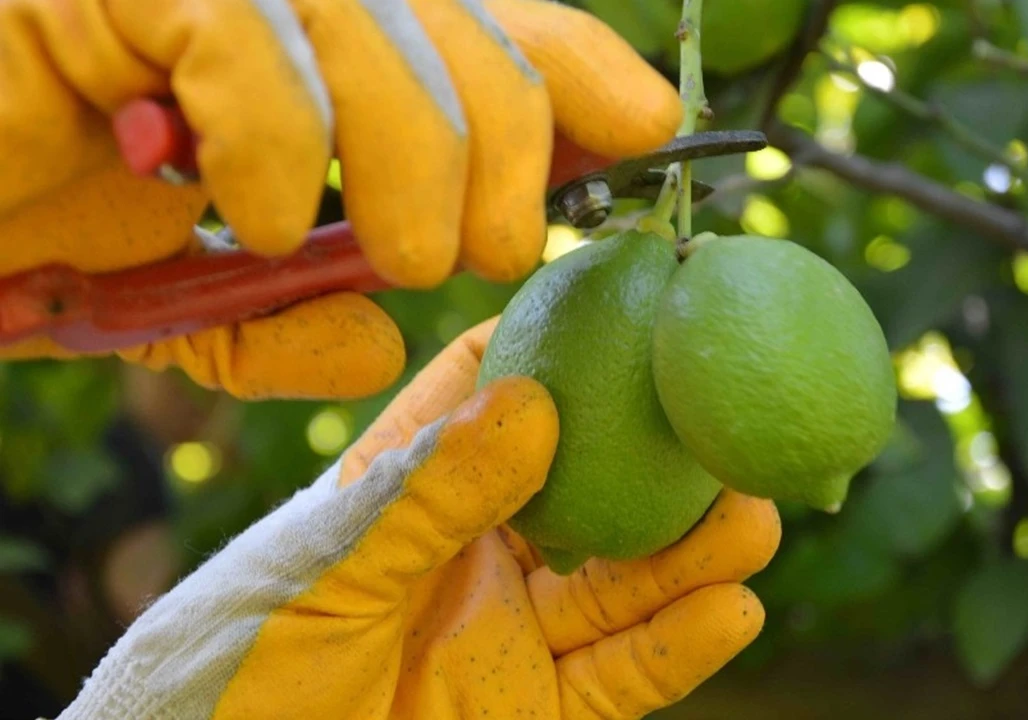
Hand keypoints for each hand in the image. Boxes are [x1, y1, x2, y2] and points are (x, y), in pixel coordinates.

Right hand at [0, 0, 680, 399]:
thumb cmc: (50, 237)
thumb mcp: (205, 298)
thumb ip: (294, 317)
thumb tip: (381, 343)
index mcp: (326, 43)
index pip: (493, 28)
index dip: (580, 72)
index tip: (649, 128)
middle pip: (474, 49)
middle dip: (505, 171)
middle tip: (467, 252)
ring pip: (391, 52)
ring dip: (412, 185)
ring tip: (385, 253)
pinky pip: (257, 55)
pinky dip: (278, 160)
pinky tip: (248, 213)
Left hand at [56, 318, 780, 719]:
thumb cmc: (235, 671)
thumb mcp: (323, 574)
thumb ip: (426, 497)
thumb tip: (531, 400)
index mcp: (407, 494)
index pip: (485, 395)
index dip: (551, 341)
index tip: (628, 300)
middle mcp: (471, 553)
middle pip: (586, 491)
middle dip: (659, 462)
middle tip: (727, 425)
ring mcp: (508, 634)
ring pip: (621, 584)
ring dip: (692, 554)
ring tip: (757, 518)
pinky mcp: (534, 712)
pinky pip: (620, 679)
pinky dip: (678, 647)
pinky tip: (733, 610)